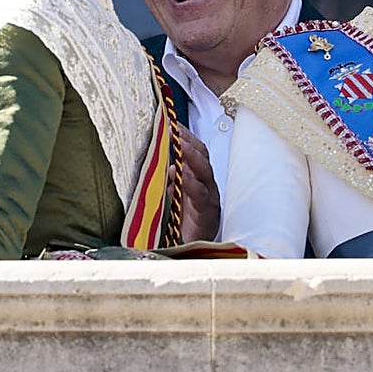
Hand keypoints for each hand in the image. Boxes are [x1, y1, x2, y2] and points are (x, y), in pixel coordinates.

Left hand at [172, 125, 219, 242]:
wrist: (193, 248)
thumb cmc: (185, 222)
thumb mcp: (174, 195)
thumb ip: (170, 180)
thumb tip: (163, 164)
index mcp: (198, 178)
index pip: (195, 151)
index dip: (185, 136)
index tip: (171, 122)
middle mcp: (206, 184)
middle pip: (202, 156)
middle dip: (188, 140)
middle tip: (174, 128)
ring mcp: (209, 197)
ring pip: (204, 170)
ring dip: (190, 156)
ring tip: (179, 144)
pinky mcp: (207, 212)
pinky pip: (200, 193)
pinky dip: (190, 182)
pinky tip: (179, 174)